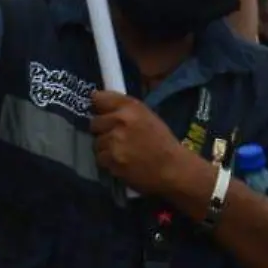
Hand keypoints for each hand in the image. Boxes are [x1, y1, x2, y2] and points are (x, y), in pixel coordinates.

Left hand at [90, 92, 211, 202]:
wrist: (174, 170)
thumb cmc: (162, 142)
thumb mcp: (147, 117)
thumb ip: (124, 109)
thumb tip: (96, 101)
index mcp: (131, 107)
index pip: (99, 98)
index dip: (98, 107)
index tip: (102, 113)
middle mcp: (120, 121)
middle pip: (94, 123)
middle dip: (103, 131)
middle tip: (117, 138)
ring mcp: (114, 141)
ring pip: (96, 143)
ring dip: (105, 148)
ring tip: (122, 153)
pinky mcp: (111, 160)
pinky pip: (100, 159)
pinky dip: (108, 162)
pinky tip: (122, 163)